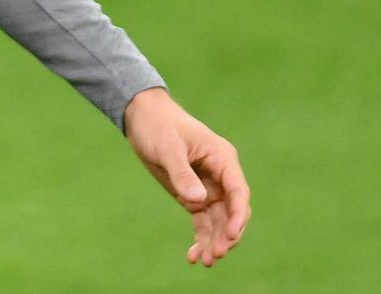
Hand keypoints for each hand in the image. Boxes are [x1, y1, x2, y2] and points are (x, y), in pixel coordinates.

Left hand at [123, 87, 250, 266]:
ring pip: (218, 220)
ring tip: (206, 261)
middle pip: (232, 211)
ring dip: (214, 241)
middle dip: (226, 234)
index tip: (231, 235)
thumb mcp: (167, 148)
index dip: (238, 215)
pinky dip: (200, 237)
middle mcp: (220, 176)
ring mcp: (208, 187)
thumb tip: (198, 201)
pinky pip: (202, 220)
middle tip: (216, 255)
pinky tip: (194, 256)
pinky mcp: (193, 195)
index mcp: (222, 158)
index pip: (238, 191)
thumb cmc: (158, 126)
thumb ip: (182, 174)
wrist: (141, 118)